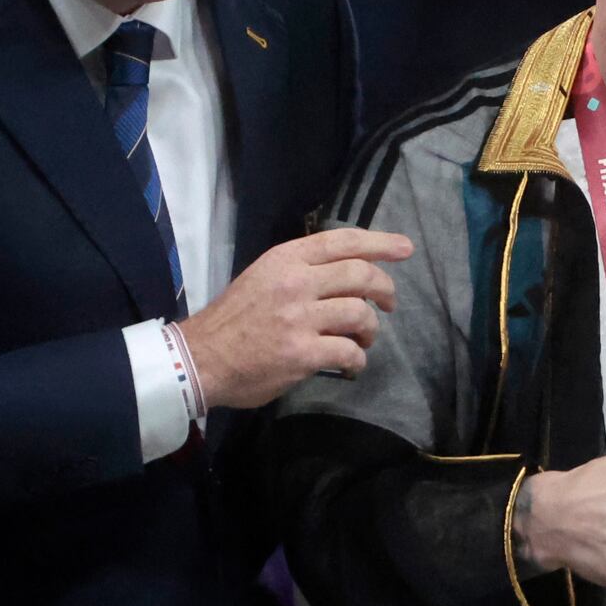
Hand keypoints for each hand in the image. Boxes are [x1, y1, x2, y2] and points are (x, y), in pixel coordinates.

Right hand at [178, 227, 413, 408]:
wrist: (200, 358)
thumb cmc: (234, 319)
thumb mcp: (263, 276)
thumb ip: (301, 270)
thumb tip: (346, 273)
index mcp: (286, 259)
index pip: (343, 241)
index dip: (380, 243)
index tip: (404, 248)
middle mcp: (296, 282)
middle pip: (361, 275)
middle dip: (385, 289)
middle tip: (389, 303)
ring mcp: (300, 318)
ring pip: (361, 314)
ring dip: (371, 329)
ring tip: (364, 339)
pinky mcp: (302, 353)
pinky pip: (349, 351)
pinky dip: (357, 360)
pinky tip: (351, 364)